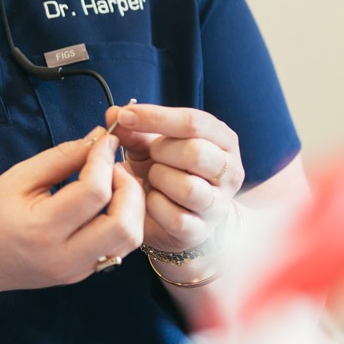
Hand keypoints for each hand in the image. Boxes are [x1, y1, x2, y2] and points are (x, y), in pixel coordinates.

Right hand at [0, 130, 143, 302]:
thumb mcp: (17, 178)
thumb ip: (61, 157)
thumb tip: (98, 137)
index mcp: (42, 228)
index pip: (93, 192)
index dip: (103, 160)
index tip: (104, 140)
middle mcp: (64, 256)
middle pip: (123, 224)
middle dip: (128, 187)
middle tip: (113, 166)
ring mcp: (76, 271)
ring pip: (129, 240)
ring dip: (131, 207)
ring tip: (114, 184)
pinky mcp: (82, 275)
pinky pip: (118, 247)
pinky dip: (122, 221)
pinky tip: (107, 204)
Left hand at [106, 103, 243, 254]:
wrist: (172, 215)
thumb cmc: (164, 169)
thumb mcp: (149, 145)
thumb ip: (134, 130)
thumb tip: (114, 114)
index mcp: (222, 140)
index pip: (194, 122)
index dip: (155, 117)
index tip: (124, 117)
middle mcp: (229, 171)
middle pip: (195, 152)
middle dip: (161, 152)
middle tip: (151, 156)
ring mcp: (219, 204)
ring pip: (188, 187)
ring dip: (159, 180)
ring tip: (152, 179)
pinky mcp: (201, 230)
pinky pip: (175, 217)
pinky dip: (153, 206)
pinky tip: (150, 200)